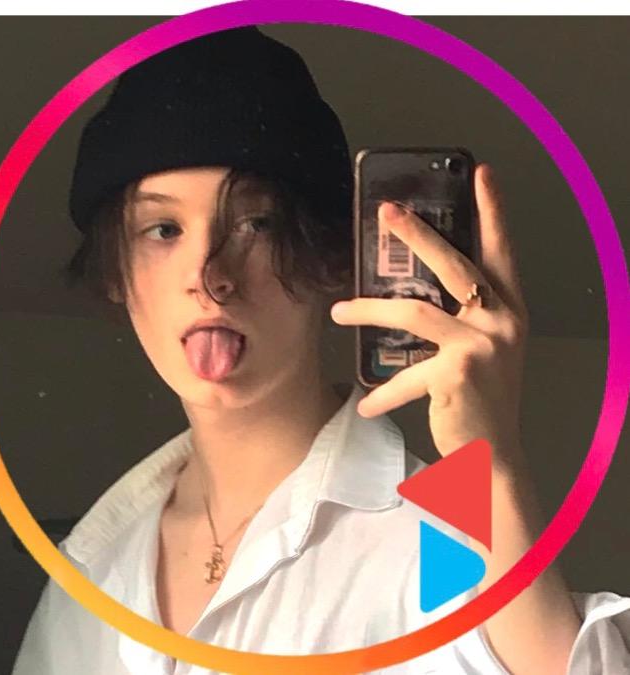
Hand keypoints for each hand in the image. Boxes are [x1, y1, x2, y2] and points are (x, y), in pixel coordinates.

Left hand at [331, 164, 528, 468]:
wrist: (495, 452)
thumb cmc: (483, 398)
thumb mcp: (483, 350)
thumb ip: (462, 319)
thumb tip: (411, 292)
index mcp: (509, 310)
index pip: (501, 252)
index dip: (493, 212)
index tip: (480, 173)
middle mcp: (501, 321)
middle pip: (455, 266)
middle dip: (418, 235)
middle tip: (385, 211)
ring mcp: (481, 346)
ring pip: (414, 312)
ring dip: (368, 309)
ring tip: (337, 312)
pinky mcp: (456, 374)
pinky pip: (405, 374)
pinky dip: (382, 393)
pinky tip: (365, 407)